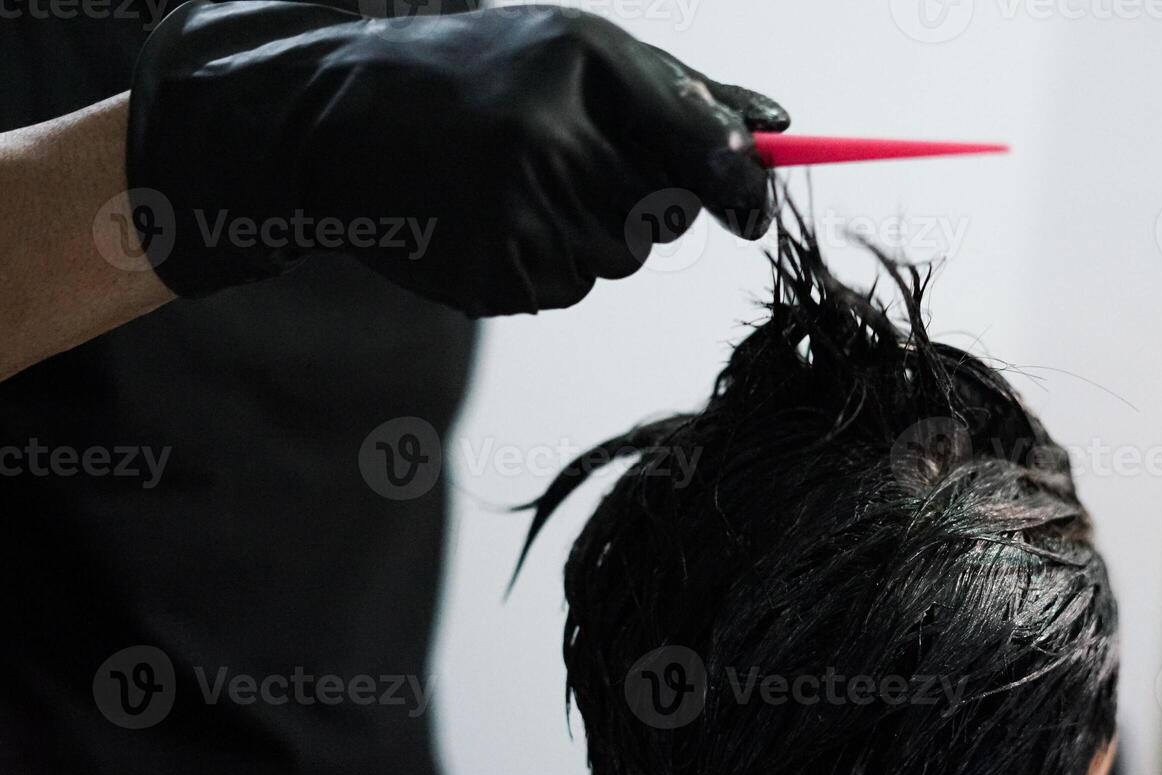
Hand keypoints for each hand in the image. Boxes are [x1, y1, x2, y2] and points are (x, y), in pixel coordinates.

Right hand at [127, 1, 790, 314]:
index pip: (698, 139)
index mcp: (576, 62)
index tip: (754, 212)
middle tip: (568, 160)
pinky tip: (491, 220)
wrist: (336, 119)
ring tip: (517, 184)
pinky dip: (545, 262)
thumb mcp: (575, 56)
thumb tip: (780, 125)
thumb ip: (679, 92)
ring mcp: (513, 213)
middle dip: (639, 197)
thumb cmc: (478, 76)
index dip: (741, 184)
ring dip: (589, 233)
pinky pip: (565, 287)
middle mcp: (546, 137)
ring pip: (616, 257)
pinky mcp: (490, 273)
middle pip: (663, 214)